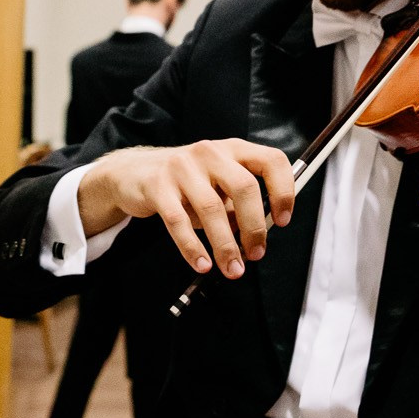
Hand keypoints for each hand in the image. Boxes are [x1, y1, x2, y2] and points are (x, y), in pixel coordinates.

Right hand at [77, 140, 296, 279]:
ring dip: (225, 245)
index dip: (283, 191)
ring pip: (212, 208)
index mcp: (233, 149)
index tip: (283, 221)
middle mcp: (211, 152)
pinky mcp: (158, 186)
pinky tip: (203, 264)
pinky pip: (178, 222)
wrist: (135, 173)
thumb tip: (257, 238)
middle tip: (256, 254)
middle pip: (244, 187)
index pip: (271, 161)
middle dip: (254, 227)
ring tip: (232, 269)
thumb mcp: (218, 184)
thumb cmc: (187, 183)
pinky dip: (193, 248)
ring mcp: (182, 167)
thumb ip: (239, 205)